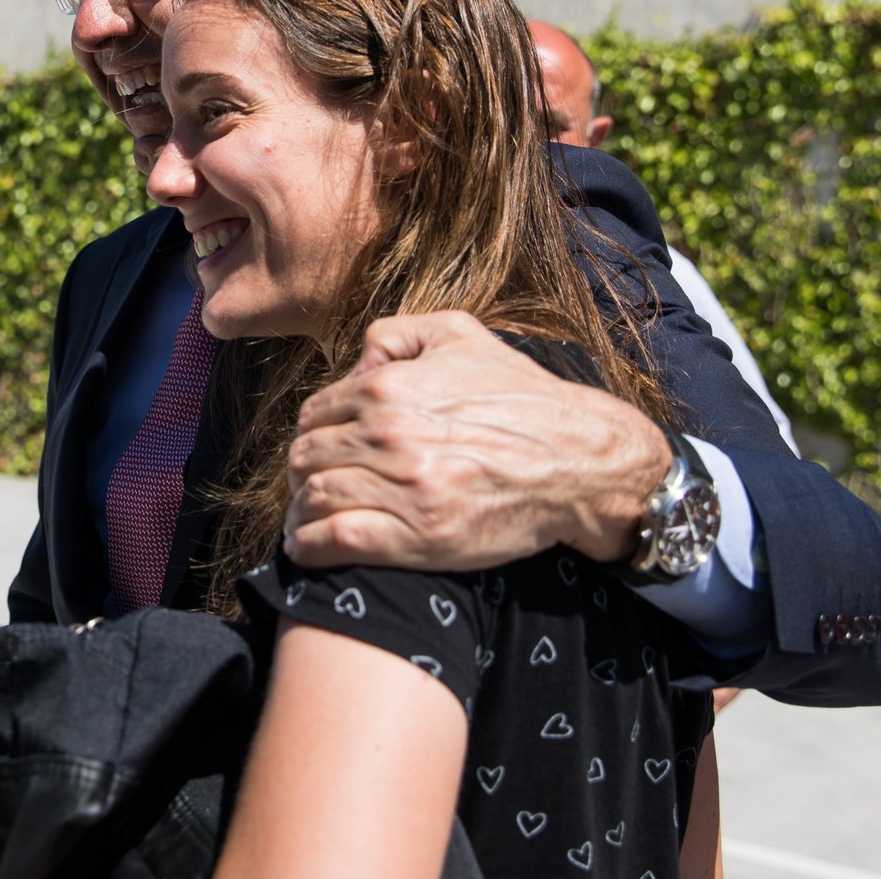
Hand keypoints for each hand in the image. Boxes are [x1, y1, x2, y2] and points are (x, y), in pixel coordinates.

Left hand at [282, 311, 671, 570]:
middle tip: (311, 486)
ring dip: (300, 511)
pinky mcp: (416, 537)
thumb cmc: (522, 398)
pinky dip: (309, 547)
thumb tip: (356, 362)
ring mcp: (400, 487)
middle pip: (305, 457)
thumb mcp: (461, 336)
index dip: (312, 434)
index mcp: (387, 388)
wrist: (579, 461)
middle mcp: (386, 435)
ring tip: (305, 520)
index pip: (313, 415)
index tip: (321, 451)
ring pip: (313, 498)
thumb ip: (397, 333)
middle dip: (302, 472)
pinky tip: (308, 547)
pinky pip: (334, 541)